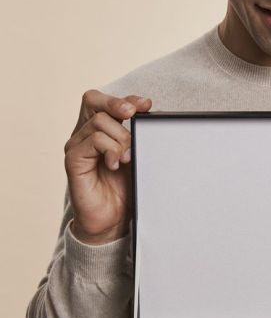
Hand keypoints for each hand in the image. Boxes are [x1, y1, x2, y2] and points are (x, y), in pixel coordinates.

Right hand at [64, 89, 151, 243]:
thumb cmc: (124, 188)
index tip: (147, 105)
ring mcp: (76, 146)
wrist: (112, 219)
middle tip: (134, 114)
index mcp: (98, 129)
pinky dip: (111, 149)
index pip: (104, 101)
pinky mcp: (73, 160)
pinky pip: (93, 140)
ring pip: (99, 121)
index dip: (125, 98)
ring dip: (121, 137)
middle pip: (92, 99)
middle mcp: (83, 134)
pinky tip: (116, 164)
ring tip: (128, 158)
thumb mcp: (137, 156)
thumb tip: (151, 116)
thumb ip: (139, 136)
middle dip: (117, 104)